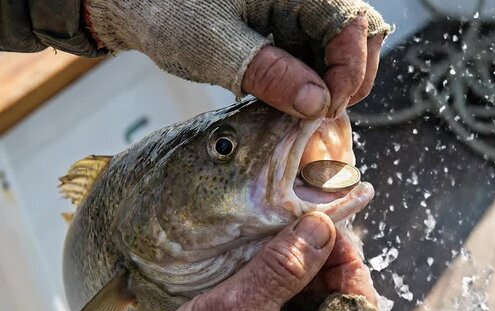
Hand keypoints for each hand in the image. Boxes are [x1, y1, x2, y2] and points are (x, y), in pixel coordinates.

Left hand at [84, 0, 390, 119]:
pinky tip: (291, 103)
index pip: (351, 23)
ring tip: (304, 115)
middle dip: (347, 80)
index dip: (349, 69)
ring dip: (330, 86)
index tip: (326, 108)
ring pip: (338, 51)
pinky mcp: (284, 29)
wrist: (138, 4)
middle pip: (356, 36)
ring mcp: (294, 12)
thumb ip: (269, 73)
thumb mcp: (215, 46)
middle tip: (320, 115)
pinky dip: (310, 85)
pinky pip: (314, 57)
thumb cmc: (168, 10)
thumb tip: (318, 103)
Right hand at [147, 212, 377, 310]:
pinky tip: (268, 258)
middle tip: (295, 222)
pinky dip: (286, 274)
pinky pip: (297, 299)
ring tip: (278, 236)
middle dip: (320, 253)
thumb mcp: (237, 309)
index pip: (360, 299)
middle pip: (341, 291)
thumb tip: (321, 225)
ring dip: (302, 261)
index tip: (321, 225)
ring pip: (319, 291)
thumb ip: (281, 270)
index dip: (346, 256)